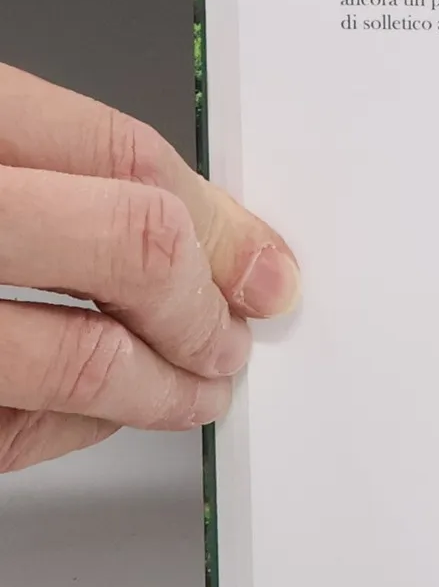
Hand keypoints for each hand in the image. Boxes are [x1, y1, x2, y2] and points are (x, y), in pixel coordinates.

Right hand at [0, 64, 298, 473]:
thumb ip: (67, 175)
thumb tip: (211, 237)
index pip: (122, 154)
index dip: (218, 221)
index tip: (267, 267)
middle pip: (134, 247)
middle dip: (206, 307)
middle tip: (234, 339)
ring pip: (84, 359)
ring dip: (164, 387)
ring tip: (194, 391)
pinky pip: (21, 432)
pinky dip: (79, 427)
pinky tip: (99, 413)